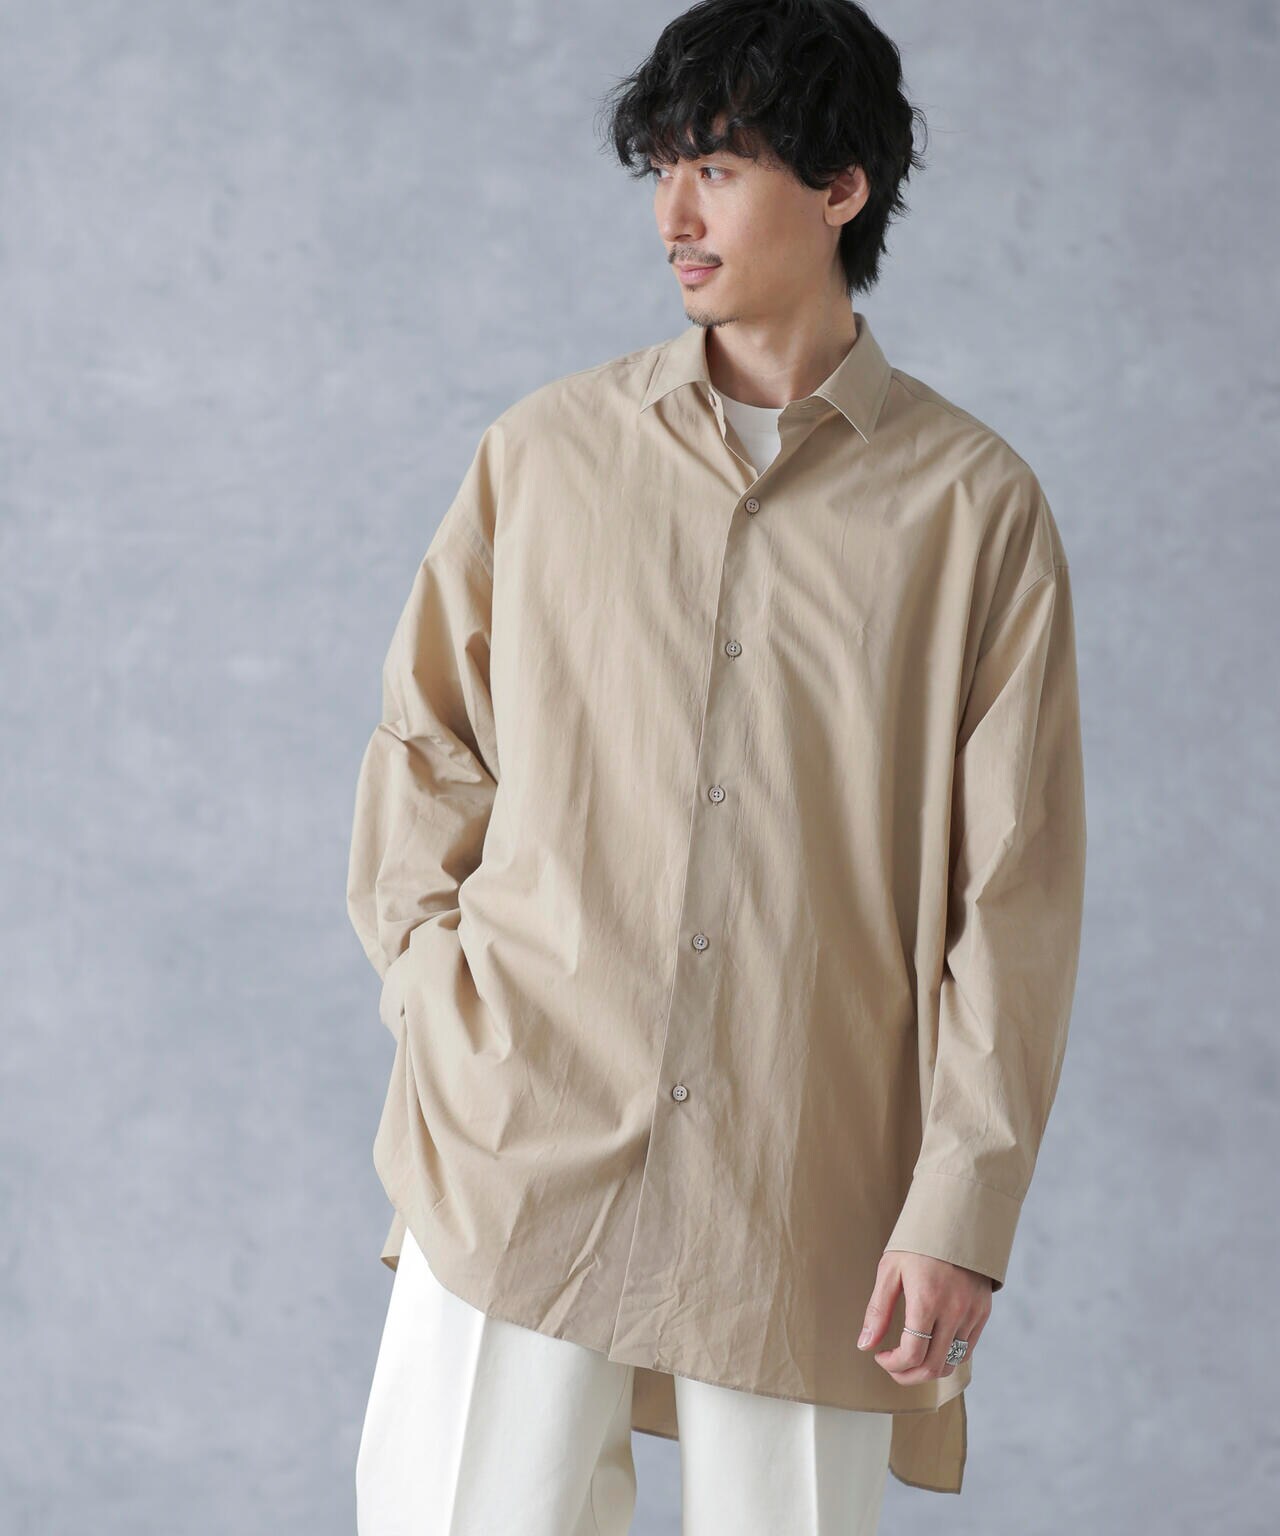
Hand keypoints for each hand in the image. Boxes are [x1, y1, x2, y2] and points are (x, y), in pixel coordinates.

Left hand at [857, 1250, 992, 1384]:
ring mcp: (972, 1313)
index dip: (893, 1365)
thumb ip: (878, 1310)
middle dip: (908, 1375)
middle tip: (892, 1366)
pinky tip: (931, 1346)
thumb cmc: (918, 1244)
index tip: (880, 1356)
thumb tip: (865, 1344)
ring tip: (910, 1358)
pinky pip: (966, 1349)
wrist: (955, 1220)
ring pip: (951, 1362)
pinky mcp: (983, 1312)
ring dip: (928, 1369)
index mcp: (927, 1300)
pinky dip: (947, 1357)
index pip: (912, 1354)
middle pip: (932, 1366)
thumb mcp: (890, 1270)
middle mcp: (953, 1311)